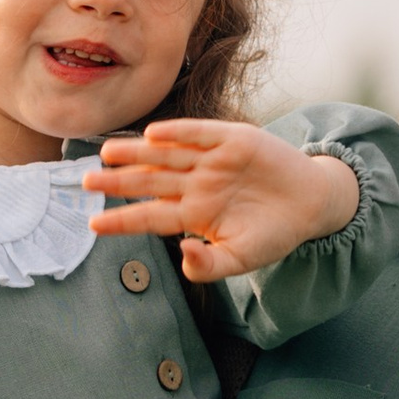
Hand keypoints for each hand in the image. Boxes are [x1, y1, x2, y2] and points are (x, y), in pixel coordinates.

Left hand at [86, 120, 358, 283]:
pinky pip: (199, 134)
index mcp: (193, 214)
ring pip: (166, 156)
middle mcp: (195, 184)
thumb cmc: (273, 234)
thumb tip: (181, 253)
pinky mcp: (233, 139)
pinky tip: (153, 135)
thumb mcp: (240, 259)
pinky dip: (179, 133)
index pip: (149, 217)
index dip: (122, 221)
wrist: (312, 204)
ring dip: (137, 154)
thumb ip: (208, 265)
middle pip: (149, 182)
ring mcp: (212, 161)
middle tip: (86, 183)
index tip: (93, 225)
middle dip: (118, 183)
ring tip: (107, 153)